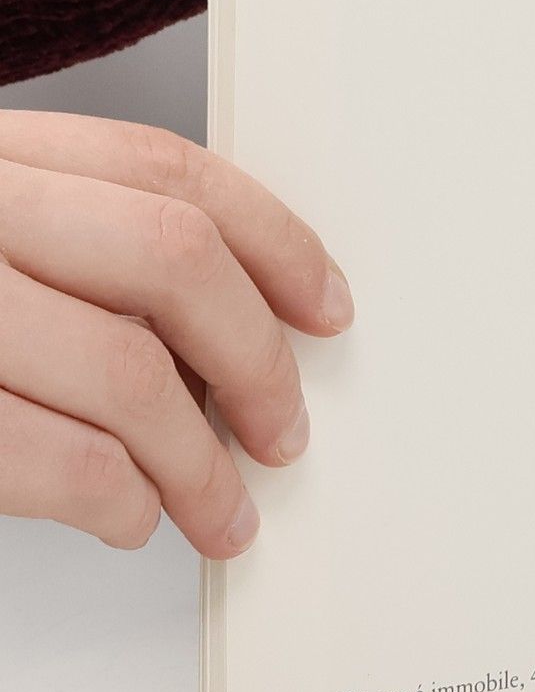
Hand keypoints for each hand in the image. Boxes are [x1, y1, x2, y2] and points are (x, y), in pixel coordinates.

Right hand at [0, 112, 352, 557]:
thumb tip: (231, 333)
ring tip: (222, 509)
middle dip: (256, 361)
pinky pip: (51, 459)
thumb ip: (73, 252)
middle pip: (172, 262)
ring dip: (200, 463)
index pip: (168, 171)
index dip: (275, 242)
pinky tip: (129, 520)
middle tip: (284, 431)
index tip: (324, 308)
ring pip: (126, 372)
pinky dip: (119, 502)